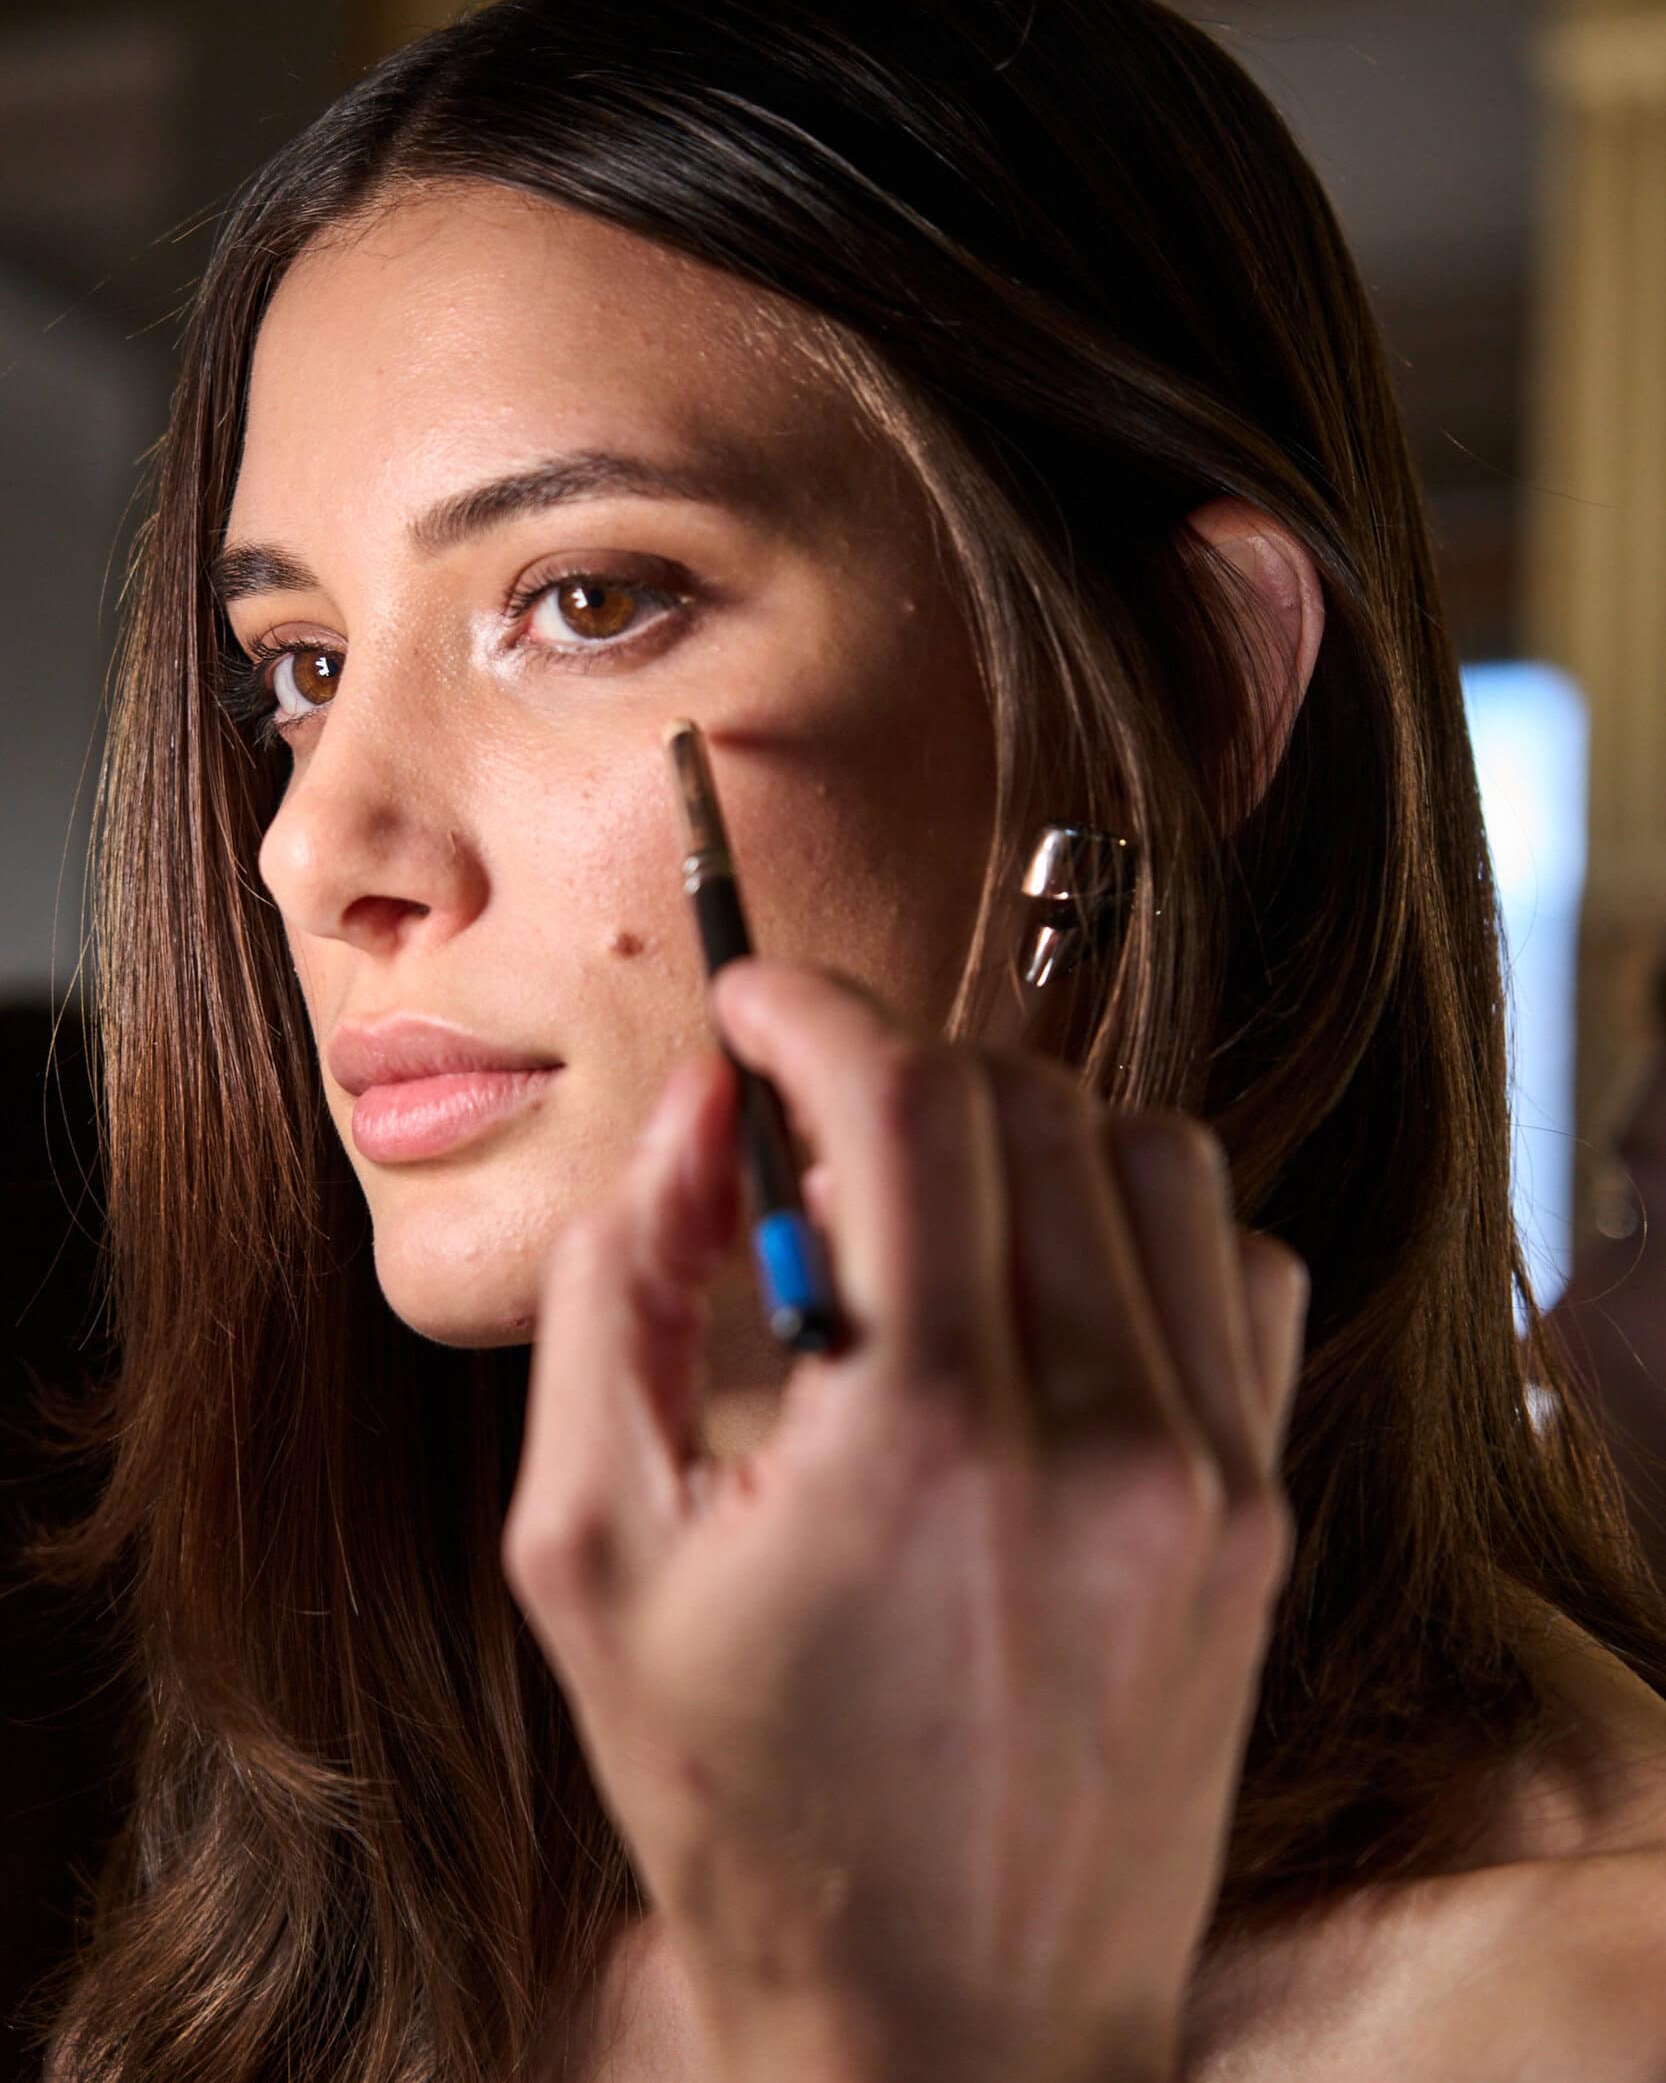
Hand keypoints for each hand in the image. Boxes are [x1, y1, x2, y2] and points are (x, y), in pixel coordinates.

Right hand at [503, 960, 1306, 2082]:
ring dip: (1020, 1128)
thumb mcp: (585, 1553)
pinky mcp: (1262, 1512)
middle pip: (1025, 1099)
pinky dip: (1138, 1223)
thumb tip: (699, 1120)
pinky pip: (1238, 1266)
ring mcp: (1210, 1473)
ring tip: (921, 1209)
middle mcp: (1101, 1433)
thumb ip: (617, 1295)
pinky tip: (1045, 1291)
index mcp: (922, 1437)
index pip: (905, 1096)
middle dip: (890, 1066)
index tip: (749, 1008)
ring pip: (1151, 1153)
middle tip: (799, 1136)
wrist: (944, 2033)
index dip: (810, 1010)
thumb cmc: (744, 1805)